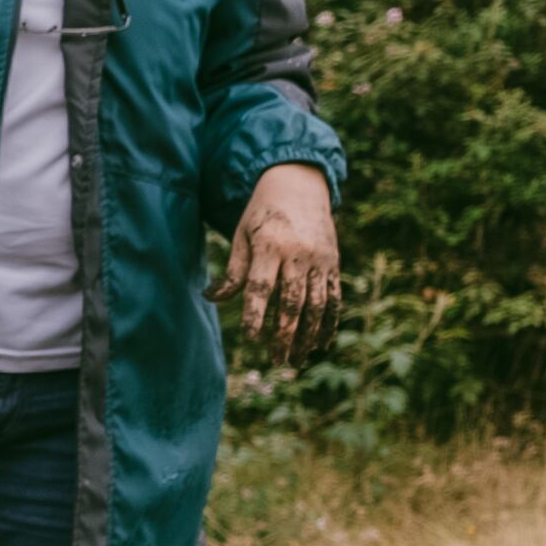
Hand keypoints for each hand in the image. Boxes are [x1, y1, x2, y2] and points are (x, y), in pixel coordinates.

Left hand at [220, 163, 341, 366]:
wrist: (300, 185)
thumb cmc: (262, 213)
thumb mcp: (242, 234)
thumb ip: (233, 270)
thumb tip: (211, 298)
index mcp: (270, 246)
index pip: (261, 286)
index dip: (255, 313)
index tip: (249, 338)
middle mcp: (299, 254)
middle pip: (292, 301)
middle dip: (284, 334)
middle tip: (275, 360)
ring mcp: (320, 260)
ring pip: (317, 305)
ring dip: (307, 335)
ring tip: (295, 359)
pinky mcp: (333, 264)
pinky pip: (334, 298)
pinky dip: (329, 323)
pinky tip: (320, 344)